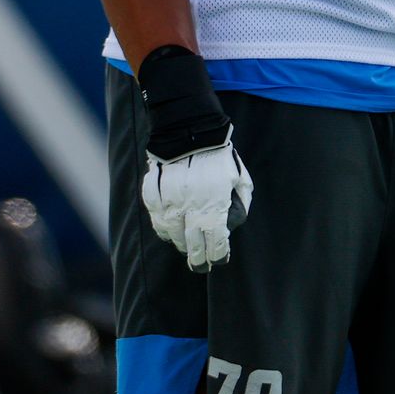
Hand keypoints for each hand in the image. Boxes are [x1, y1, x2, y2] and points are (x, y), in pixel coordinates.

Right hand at [141, 134, 252, 272]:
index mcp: (214, 204)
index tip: (218, 261)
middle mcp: (190, 207)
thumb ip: (240, 201)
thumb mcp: (239, 176)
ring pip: (172, 234)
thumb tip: (235, 221)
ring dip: (180, 244)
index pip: (216, 242)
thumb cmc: (219, 154)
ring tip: (186, 247)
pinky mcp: (154, 193)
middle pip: (192, 245)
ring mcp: (169, 201)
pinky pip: (156, 218)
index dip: (217, 256)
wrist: (190, 127)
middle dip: (198, 259)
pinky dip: (163, 228)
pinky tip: (169, 231)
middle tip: (200, 266)